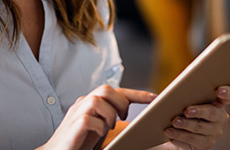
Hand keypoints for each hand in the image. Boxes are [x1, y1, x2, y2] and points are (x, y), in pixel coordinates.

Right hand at [37, 85, 155, 149]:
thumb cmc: (78, 140)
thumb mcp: (97, 126)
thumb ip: (109, 117)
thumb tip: (129, 117)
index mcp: (90, 101)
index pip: (116, 91)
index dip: (136, 93)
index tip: (155, 98)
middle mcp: (83, 103)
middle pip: (105, 89)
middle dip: (120, 102)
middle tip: (123, 117)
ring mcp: (76, 113)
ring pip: (97, 100)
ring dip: (109, 114)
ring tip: (109, 126)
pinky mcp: (73, 126)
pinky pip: (88, 119)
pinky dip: (98, 126)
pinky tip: (99, 133)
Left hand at [160, 86, 229, 149]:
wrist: (179, 130)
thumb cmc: (182, 108)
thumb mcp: (184, 99)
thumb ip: (181, 94)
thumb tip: (164, 95)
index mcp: (218, 101)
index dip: (227, 92)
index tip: (219, 90)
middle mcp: (220, 117)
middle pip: (213, 113)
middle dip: (199, 111)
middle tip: (187, 111)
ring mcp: (214, 131)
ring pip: (201, 127)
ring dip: (186, 124)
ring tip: (174, 121)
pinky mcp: (205, 143)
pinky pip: (193, 140)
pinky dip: (180, 135)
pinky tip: (170, 132)